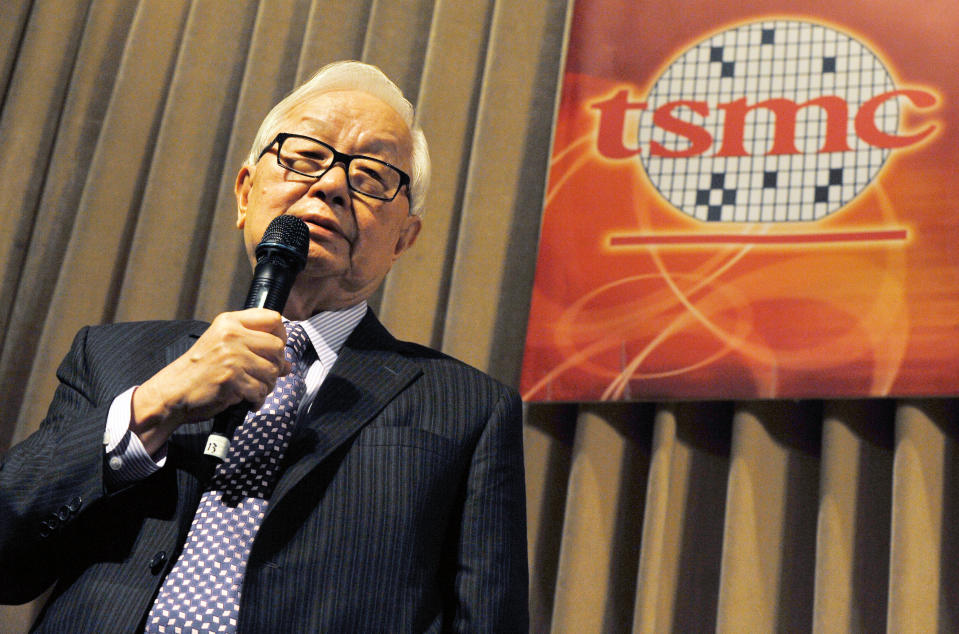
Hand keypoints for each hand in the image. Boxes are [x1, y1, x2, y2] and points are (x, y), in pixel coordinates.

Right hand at [130, 309, 289, 454]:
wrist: (173, 391)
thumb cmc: (199, 371)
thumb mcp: (223, 346)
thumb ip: (254, 348)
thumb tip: (287, 364)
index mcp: (229, 322)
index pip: (273, 319)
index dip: (281, 336)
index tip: (275, 350)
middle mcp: (231, 335)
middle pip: (277, 347)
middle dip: (276, 366)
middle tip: (263, 377)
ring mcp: (232, 356)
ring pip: (273, 371)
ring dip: (267, 386)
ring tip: (252, 388)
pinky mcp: (232, 378)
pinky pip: (261, 390)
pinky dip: (257, 399)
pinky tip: (247, 399)